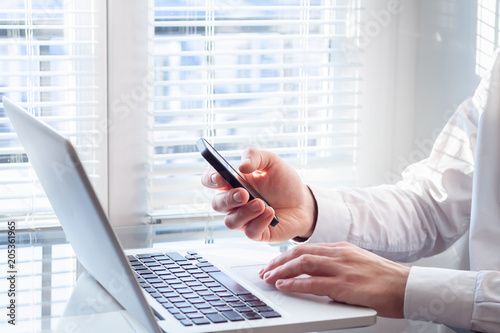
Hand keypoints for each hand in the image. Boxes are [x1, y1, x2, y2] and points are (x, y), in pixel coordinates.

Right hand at [201, 148, 316, 241]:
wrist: (303, 202)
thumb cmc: (283, 182)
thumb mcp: (271, 161)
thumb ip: (255, 156)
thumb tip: (242, 166)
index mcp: (232, 183)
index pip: (210, 180)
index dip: (210, 179)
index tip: (219, 177)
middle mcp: (234, 202)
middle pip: (217, 204)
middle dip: (228, 199)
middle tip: (244, 193)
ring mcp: (244, 219)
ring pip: (231, 221)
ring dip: (245, 212)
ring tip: (262, 203)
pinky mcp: (257, 233)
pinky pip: (250, 232)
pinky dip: (259, 222)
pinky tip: (271, 213)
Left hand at [259, 242, 410, 317]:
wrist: (408, 287)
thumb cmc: (384, 279)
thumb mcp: (357, 264)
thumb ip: (337, 266)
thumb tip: (317, 277)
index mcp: (342, 248)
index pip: (306, 248)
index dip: (286, 255)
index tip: (274, 263)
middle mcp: (340, 254)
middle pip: (300, 253)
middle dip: (278, 262)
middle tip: (265, 270)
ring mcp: (342, 268)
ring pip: (303, 264)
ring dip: (282, 271)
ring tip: (269, 278)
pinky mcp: (346, 285)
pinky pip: (314, 283)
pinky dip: (295, 284)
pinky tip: (284, 286)